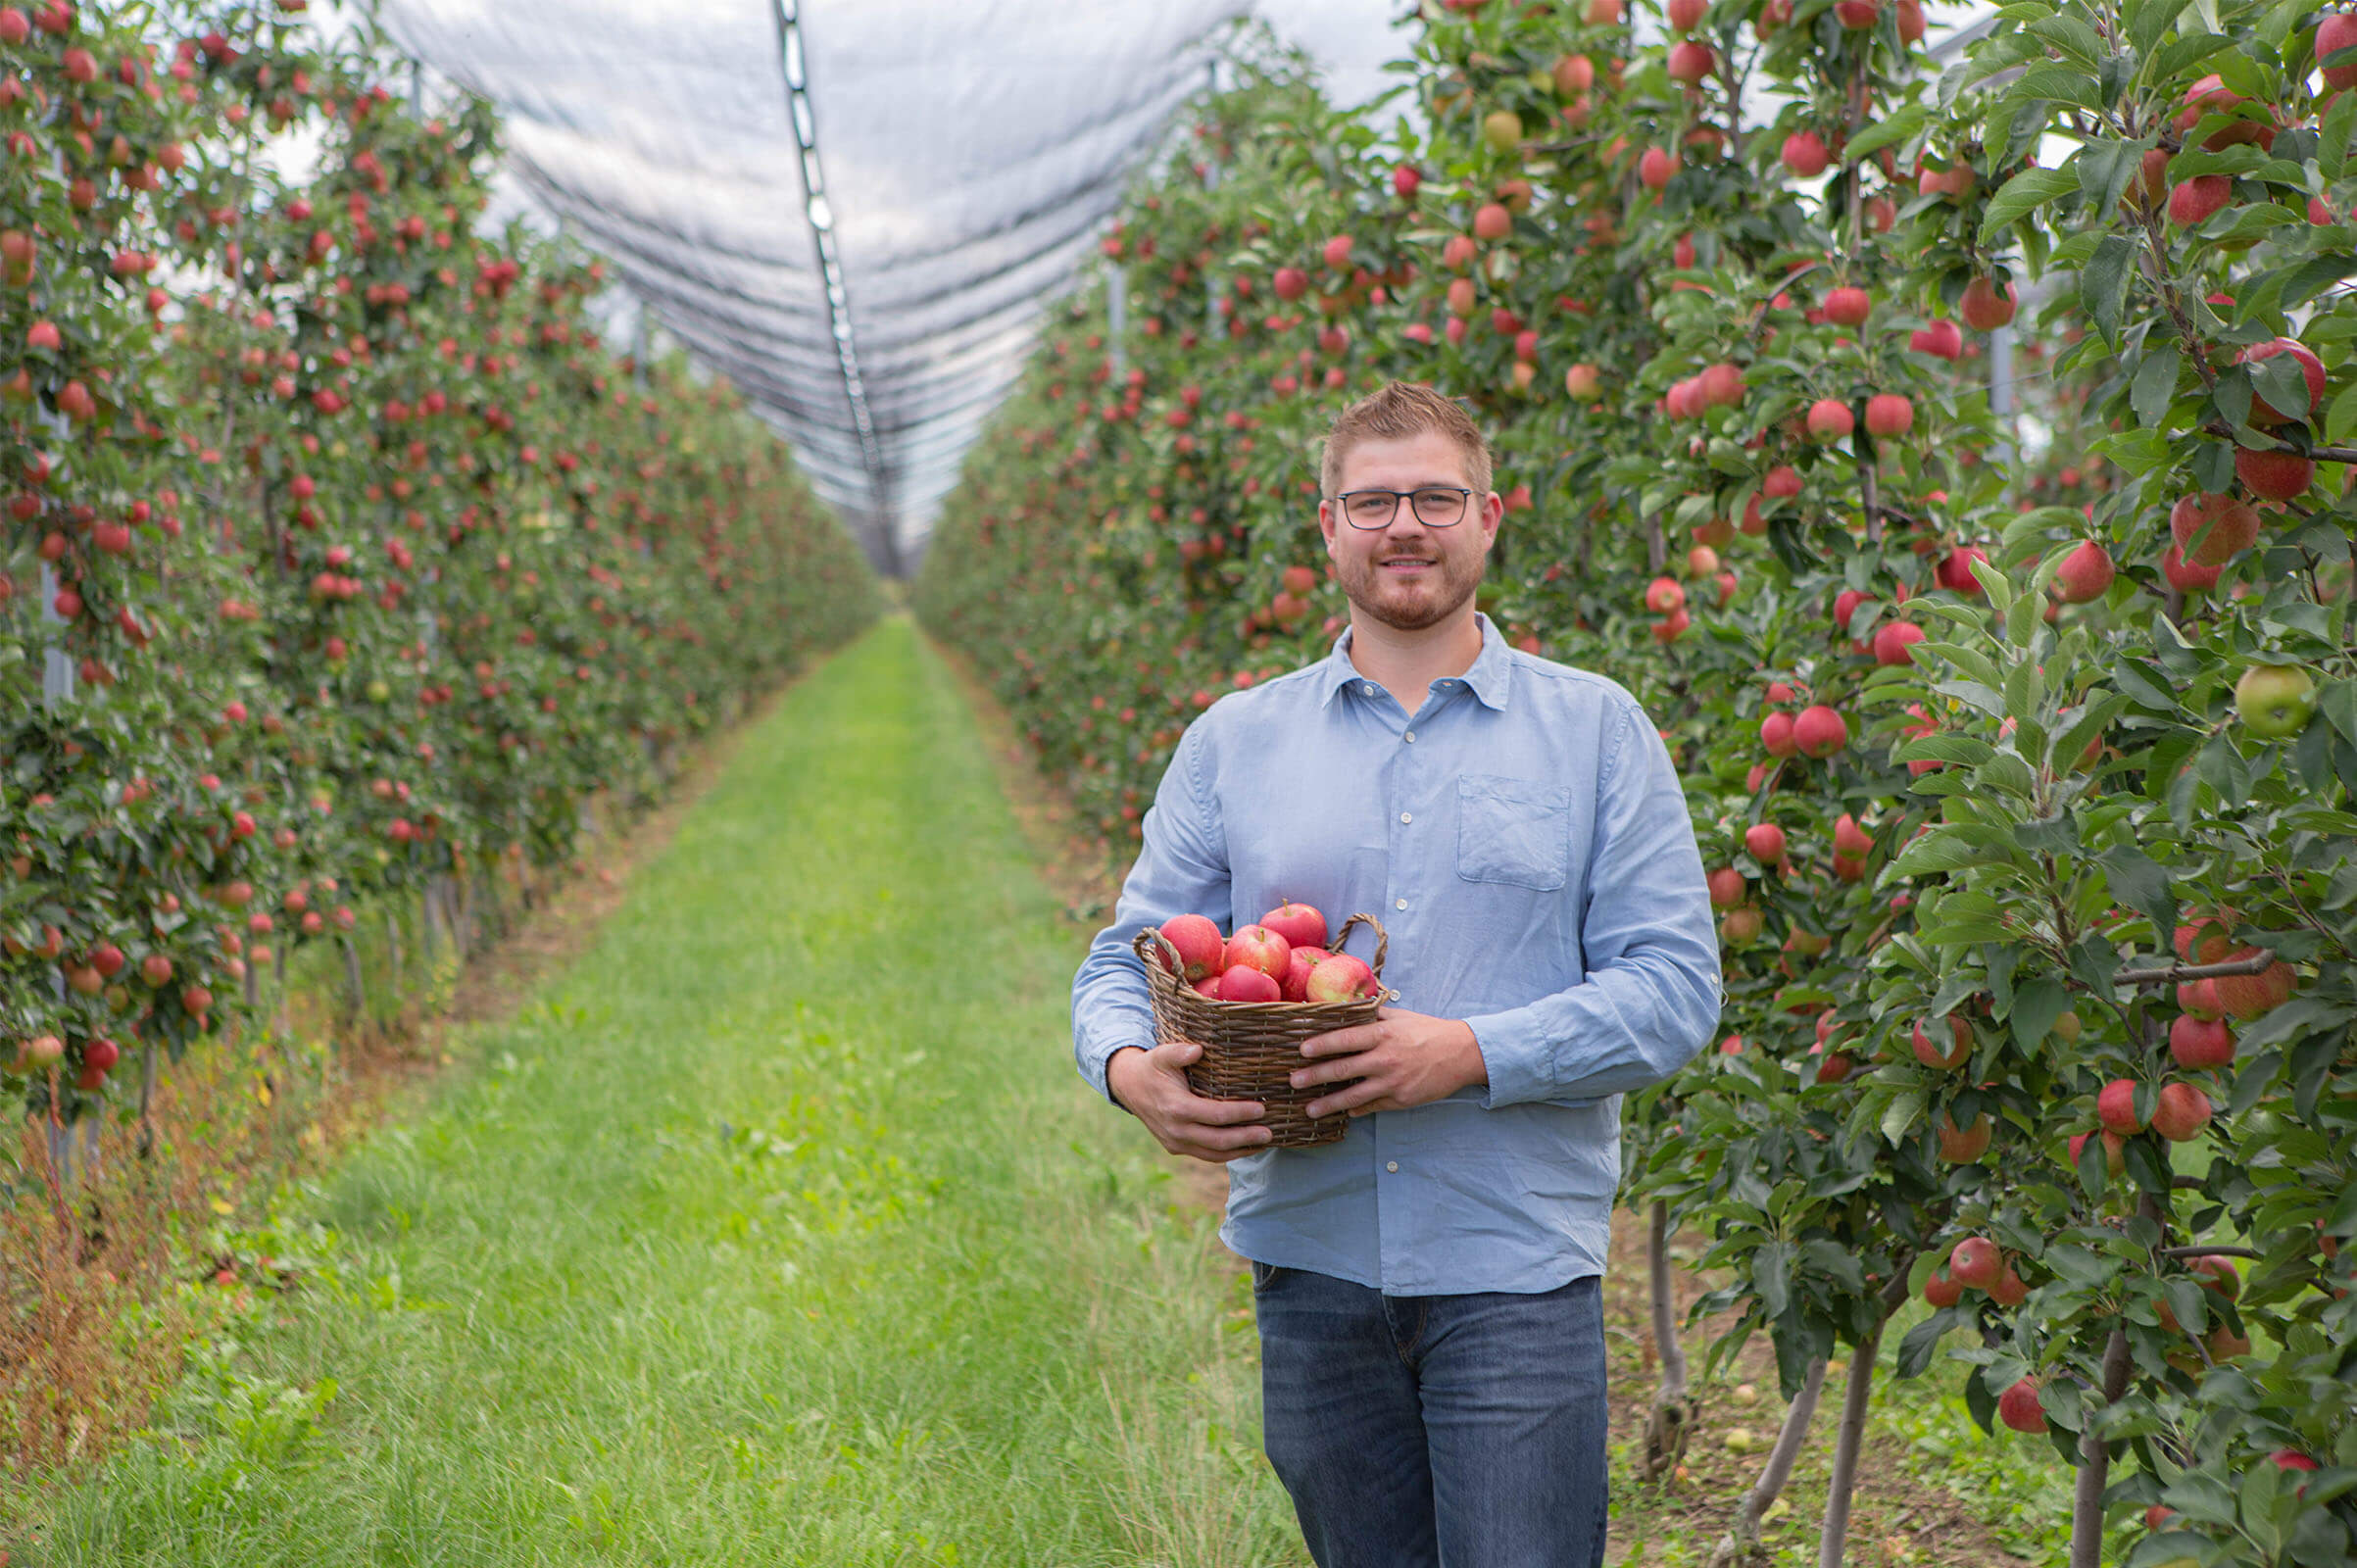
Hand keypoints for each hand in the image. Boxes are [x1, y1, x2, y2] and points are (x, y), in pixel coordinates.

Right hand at [1106, 1040, 1274, 1163]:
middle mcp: (1176, 1130)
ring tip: (1263, 1142)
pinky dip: (1227, 1154)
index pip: (1215, 1115)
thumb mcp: (1162, 1054)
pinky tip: (1246, 1147)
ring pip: (1214, 1154)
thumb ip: (1179, 1052)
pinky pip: (1206, 1155)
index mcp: (1176, 1108)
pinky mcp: (1176, 1148)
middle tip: (1270, 1132)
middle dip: (1246, 1137)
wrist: (1129, 1087)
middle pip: (1219, 1140)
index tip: (1261, 1108)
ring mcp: (1175, 1142)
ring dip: (1241, 1150)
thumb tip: (1199, 1050)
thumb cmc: (1152, 1067)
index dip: (1240, 1113)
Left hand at [1292, 1007, 1487, 1118]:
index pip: (1345, 1039)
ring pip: (1354, 1096)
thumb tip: (1343, 1007)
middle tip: (1293, 1081)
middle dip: (1314, 1076)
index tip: (1301, 1050)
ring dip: (1329, 1104)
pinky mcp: (1401, 1100)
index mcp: (1383, 1035)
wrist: (1462, 1054)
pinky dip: (1355, 1110)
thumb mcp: (1400, 1016)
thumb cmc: (1428, 1031)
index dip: (1321, 1045)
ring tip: (1309, 1109)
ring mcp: (1393, 1083)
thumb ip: (1371, 1014)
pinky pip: (1372, 1107)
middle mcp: (1385, 1059)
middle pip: (1342, 1070)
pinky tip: (1343, 1112)